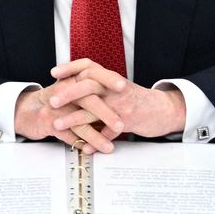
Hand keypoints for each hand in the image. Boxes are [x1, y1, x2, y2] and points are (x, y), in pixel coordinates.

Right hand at [15, 82, 119, 153]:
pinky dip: (79, 143)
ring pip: (79, 122)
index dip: (108, 79)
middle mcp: (64, 92)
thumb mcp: (70, 90)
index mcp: (72, 80)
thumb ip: (89, 91)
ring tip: (108, 147)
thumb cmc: (53, 101)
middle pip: (88, 100)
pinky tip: (89, 150)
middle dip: (106, 114)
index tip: (124, 87)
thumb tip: (115, 98)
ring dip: (95, 136)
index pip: (92, 75)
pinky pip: (66, 135)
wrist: (25, 110)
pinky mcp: (47, 122)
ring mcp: (56, 108)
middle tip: (121, 125)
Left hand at [44, 59, 187, 147]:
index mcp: (111, 78)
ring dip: (74, 118)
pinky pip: (109, 132)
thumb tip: (70, 85)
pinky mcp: (129, 121)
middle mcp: (116, 88)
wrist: (163, 109)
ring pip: (95, 110)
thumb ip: (97, 85)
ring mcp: (122, 104)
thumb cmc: (135, 99)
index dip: (71, 67)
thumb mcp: (116, 87)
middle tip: (52, 100)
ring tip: (57, 124)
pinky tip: (84, 148)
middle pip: (89, 84)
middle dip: (68, 93)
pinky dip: (95, 141)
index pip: (89, 65)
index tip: (54, 73)